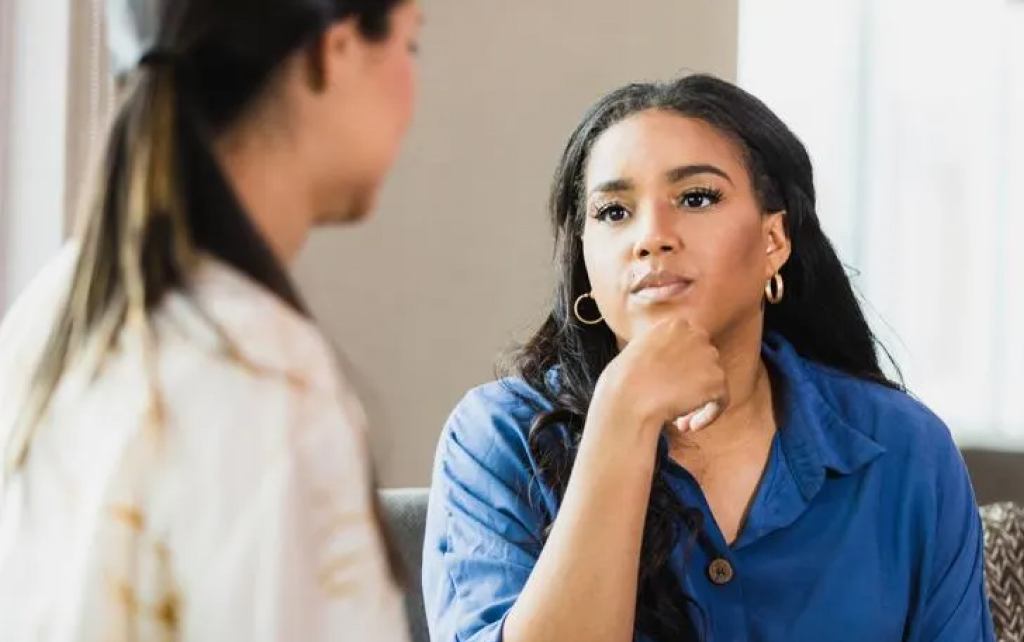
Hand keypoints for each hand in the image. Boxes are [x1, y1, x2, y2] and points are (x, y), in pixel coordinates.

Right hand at [590, 318, 727, 437]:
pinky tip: (689, 427)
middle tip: (675, 408)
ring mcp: (709, 355)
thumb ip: (665, 353)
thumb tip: (681, 371)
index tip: (668, 388)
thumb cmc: (624, 382)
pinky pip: (721, 401)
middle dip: (692, 386)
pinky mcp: (717, 378)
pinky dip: (708, 416)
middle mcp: (696, 334)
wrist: (627, 397)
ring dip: (698, 402)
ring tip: (679, 421)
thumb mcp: (641, 353)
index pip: (692, 346)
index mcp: (676, 324)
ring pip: (713, 383)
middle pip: (705, 364)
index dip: (683, 371)